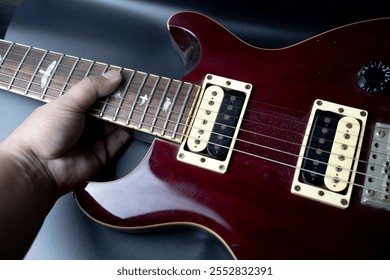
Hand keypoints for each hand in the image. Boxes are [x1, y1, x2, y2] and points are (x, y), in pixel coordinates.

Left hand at [2, 70, 130, 195]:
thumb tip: (113, 76)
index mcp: (73, 107)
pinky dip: (130, 131)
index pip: (96, 93)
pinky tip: (136, 120)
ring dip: (127, 114)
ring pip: (117, 123)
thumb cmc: (43, 133)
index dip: (109, 86)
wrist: (38, 169)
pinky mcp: (104, 154)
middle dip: (121, 100)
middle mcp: (85, 122)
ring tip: (141, 103)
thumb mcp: (67, 103)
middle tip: (136, 90)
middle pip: (109, 108)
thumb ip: (91, 88)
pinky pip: (120, 141)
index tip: (124, 79)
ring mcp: (95, 138)